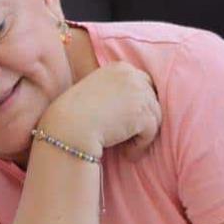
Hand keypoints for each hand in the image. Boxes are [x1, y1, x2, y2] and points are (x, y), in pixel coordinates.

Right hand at [41, 62, 160, 159]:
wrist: (69, 126)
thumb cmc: (74, 113)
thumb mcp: (94, 90)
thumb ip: (114, 90)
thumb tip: (131, 106)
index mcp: (120, 68)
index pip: (142, 83)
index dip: (138, 103)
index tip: (129, 120)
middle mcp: (132, 76)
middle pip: (152, 99)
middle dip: (143, 118)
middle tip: (131, 136)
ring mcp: (139, 93)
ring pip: (154, 116)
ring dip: (142, 134)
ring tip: (128, 149)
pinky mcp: (143, 113)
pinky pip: (151, 132)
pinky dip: (141, 146)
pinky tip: (128, 154)